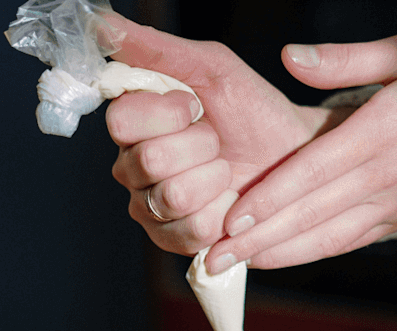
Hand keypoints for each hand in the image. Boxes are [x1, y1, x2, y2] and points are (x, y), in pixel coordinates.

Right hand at [102, 12, 329, 264]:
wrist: (296, 159)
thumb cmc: (254, 112)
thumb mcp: (210, 68)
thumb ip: (153, 48)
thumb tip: (99, 22)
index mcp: (133, 124)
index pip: (121, 120)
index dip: (166, 113)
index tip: (196, 106)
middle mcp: (131, 168)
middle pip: (148, 161)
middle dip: (200, 146)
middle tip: (216, 141)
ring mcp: (148, 208)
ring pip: (171, 197)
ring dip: (214, 179)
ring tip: (225, 171)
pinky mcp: (172, 241)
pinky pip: (190, 230)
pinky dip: (222, 213)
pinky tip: (228, 202)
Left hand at [207, 35, 396, 270]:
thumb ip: (346, 59)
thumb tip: (290, 56)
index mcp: (386, 129)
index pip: (316, 170)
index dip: (271, 197)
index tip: (232, 217)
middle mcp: (390, 172)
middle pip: (313, 211)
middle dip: (259, 238)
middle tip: (213, 255)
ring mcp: (396, 201)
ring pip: (327, 235)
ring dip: (276, 254)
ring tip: (230, 265)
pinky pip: (347, 241)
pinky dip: (307, 253)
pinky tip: (271, 260)